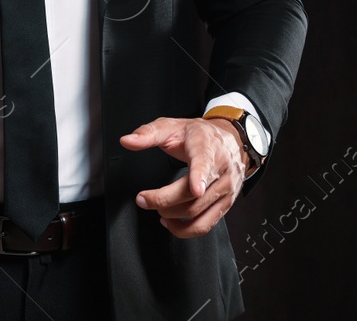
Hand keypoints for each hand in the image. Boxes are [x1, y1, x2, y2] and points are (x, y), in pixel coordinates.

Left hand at [121, 117, 246, 237]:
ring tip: (157, 209)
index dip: (200, 177)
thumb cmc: (199, 135)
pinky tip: (172, 221)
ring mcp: (226, 189)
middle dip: (164, 200)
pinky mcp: (226, 205)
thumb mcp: (172, 126)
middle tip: (143, 199)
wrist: (229, 141)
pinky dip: (186, 229)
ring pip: (199, 212)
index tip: (196, 189)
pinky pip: (207, 225)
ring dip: (173, 217)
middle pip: (194, 195)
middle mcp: (221, 170)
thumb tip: (127, 141)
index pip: (204, 163)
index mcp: (206, 147)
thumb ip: (148, 134)